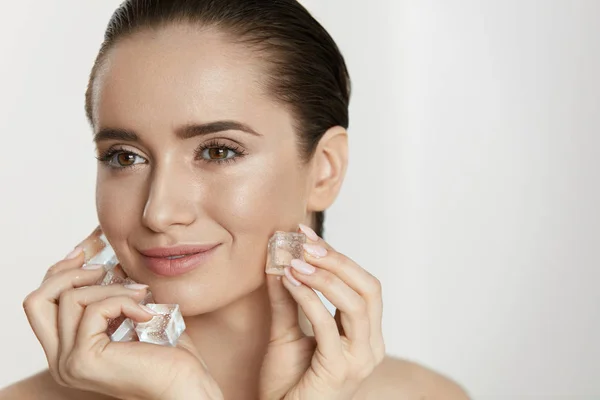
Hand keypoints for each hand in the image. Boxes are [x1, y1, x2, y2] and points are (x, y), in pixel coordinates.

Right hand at [23, 246, 222, 399]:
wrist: (186, 383)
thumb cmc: (168, 351)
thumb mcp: (133, 313)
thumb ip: (112, 294)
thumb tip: (105, 260)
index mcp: (68, 350)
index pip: (43, 302)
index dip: (62, 271)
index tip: (88, 250)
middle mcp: (60, 360)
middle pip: (37, 300)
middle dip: (68, 272)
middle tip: (104, 267)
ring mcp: (68, 362)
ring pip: (69, 298)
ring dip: (111, 287)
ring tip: (141, 294)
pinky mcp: (85, 358)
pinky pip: (95, 309)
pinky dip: (124, 300)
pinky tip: (147, 311)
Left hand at [260, 225, 384, 399]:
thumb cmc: (288, 383)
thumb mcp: (287, 331)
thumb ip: (287, 298)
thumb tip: (279, 258)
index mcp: (365, 335)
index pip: (363, 285)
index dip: (338, 256)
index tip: (305, 234)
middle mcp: (371, 346)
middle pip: (369, 289)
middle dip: (338, 260)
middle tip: (305, 242)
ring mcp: (359, 359)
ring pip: (355, 303)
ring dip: (324, 276)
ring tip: (294, 259)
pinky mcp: (340, 370)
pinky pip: (328, 325)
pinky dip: (309, 298)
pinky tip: (289, 281)